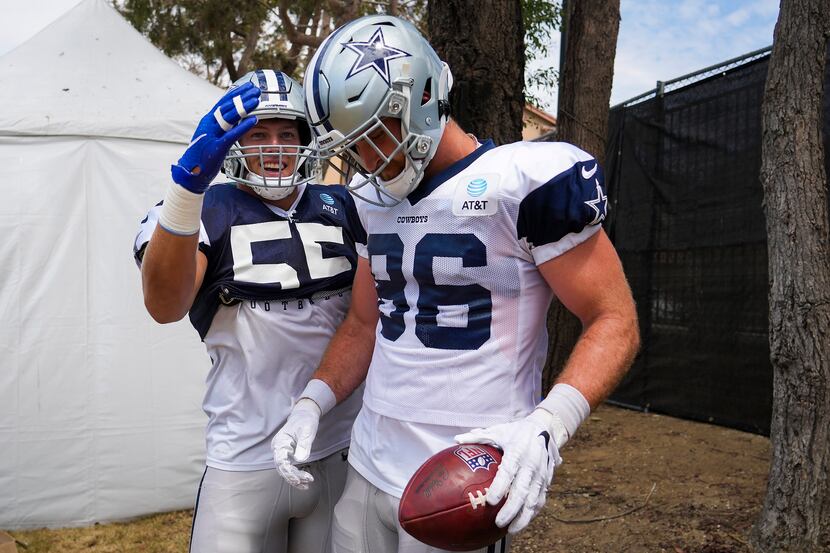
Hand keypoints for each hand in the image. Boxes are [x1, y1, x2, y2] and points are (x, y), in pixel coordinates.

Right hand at [171, 82, 260, 192]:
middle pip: (227, 106)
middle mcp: (209, 124)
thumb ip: (222, 127)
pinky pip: (232, 134)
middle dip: (242, 96)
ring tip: (257, 99)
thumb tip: (236, 118)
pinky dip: (244, 126)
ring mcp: (212, 135)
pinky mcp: (217, 147)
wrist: (189, 173)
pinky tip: (254, 120)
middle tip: (256, 90)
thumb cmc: (202, 155)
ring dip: (244, 107)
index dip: (236, 93)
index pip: (223, 102)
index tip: (248, 86)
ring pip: (229, 116)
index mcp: (208, 121)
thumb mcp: (212, 136)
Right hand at [271, 399, 321, 489]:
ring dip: (295, 478)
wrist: (305, 415)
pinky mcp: (287, 455)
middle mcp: (278, 449)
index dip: (289, 472)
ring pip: (285, 470)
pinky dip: (296, 475)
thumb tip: (300, 460)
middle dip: (294, 477)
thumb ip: (304, 444)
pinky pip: (289, 468)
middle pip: (282, 468)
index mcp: (280, 442)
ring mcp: (281, 453)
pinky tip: (303, 482)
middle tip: (308, 480)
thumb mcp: (307, 430)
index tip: (298, 479)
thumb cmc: (305, 420)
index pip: (281, 461)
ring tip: (307, 484)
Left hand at [455, 409, 561, 533]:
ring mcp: (541, 475)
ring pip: (533, 500)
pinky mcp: (547, 481)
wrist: (545, 428)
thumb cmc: (516, 431)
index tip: (490, 501)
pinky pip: (540, 500)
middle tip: (499, 522)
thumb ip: (478, 437)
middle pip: (522, 491)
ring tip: (511, 530)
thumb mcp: (498, 431)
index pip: (508, 472)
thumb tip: (456, 440)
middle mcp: (531, 465)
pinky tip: (521, 523)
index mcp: (517, 452)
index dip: (500, 487)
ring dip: (523, 517)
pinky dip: (532, 513)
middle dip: (511, 509)